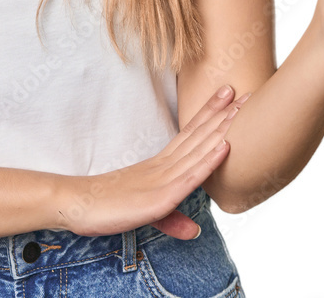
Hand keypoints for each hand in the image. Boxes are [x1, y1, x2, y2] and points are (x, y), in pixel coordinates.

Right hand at [55, 86, 249, 238]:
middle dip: (224, 115)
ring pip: (198, 150)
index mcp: (161, 165)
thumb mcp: (145, 213)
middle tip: (247, 93)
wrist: (75, 204)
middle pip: (198, 135)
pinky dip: (208, 161)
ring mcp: (162, 179)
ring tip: (242, 110)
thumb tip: (194, 230)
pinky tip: (225, 146)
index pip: (190, 134)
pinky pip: (189, 178)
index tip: (229, 95)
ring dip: (222, 130)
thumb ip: (171, 219)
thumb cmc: (106, 206)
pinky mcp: (159, 198)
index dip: (211, 115)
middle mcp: (164, 166)